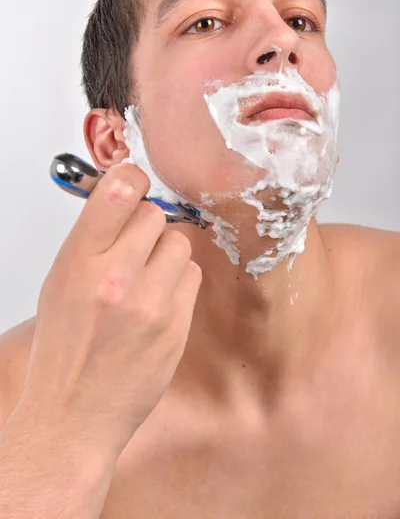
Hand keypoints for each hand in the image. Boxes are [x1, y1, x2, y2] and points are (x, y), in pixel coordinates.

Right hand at [18, 163, 201, 459]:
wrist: (75, 413)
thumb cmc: (65, 349)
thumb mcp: (61, 283)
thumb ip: (92, 239)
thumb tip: (124, 200)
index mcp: (78, 263)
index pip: (120, 189)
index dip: (133, 180)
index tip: (135, 186)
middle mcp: (115, 278)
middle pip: (156, 214)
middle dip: (147, 227)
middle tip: (136, 250)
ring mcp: (151, 303)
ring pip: (180, 243)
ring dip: (166, 255)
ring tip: (148, 280)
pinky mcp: (177, 325)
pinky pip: (192, 276)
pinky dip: (179, 283)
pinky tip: (159, 303)